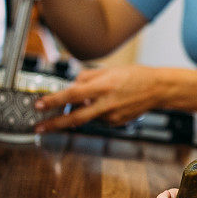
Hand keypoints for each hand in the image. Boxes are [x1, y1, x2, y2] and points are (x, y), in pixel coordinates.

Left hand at [34, 64, 169, 131]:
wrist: (158, 89)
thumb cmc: (135, 76)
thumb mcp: (109, 70)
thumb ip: (87, 77)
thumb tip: (71, 87)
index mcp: (103, 86)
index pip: (72, 95)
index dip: (53, 101)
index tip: (38, 105)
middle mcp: (106, 104)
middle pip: (74, 118)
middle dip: (54, 123)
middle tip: (38, 127)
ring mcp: (112, 116)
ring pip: (88, 115)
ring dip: (85, 108)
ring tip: (103, 95)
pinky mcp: (117, 123)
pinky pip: (99, 118)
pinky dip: (98, 110)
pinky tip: (113, 102)